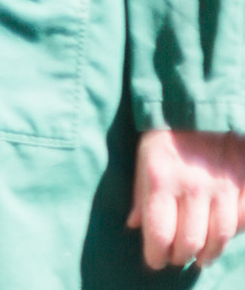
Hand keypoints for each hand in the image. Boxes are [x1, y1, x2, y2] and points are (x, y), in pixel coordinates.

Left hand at [128, 130, 244, 268]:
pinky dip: (234, 232)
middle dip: (180, 256)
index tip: (155, 261)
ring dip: (209, 252)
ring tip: (201, 258)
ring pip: (220, 235)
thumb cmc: (166, 136)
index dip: (156, 255)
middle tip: (177, 258)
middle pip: (191, 241)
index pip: (160, 235)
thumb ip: (140, 195)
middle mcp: (193, 187)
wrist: (203, 107)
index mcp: (161, 181)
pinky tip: (223, 235)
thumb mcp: (143, 160)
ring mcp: (224, 185)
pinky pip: (244, 218)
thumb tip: (134, 225)